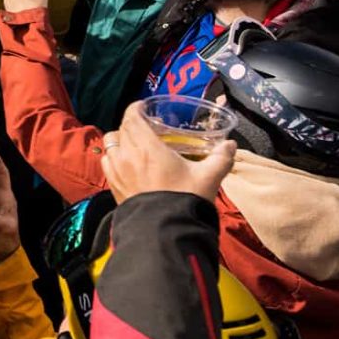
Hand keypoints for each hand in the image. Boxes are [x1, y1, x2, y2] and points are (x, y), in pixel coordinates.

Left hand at [100, 106, 233, 200]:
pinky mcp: (113, 187)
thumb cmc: (186, 199)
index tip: (144, 107)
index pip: (133, 117)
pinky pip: (107, 163)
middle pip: (122, 128)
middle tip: (147, 126)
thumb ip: (221, 158)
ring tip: (134, 144)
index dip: (136, 108)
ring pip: (110, 145)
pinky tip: (126, 164)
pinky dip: (113, 157)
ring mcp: (117, 172)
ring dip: (120, 139)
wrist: (166, 232)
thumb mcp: (209, 177)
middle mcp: (127, 156)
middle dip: (132, 123)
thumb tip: (231, 145)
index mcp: (148, 147)